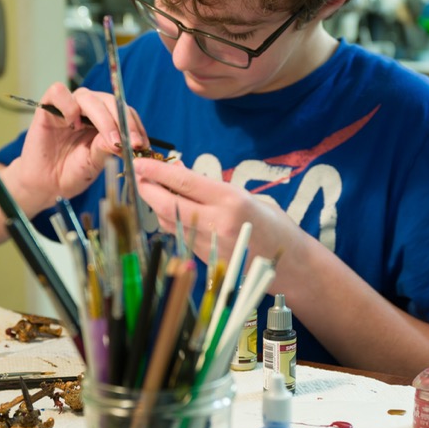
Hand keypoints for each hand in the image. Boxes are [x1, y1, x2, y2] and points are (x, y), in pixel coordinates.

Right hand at [12, 82, 153, 206]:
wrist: (46, 184)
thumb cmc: (73, 172)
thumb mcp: (96, 162)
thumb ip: (108, 148)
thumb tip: (126, 140)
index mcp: (105, 119)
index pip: (124, 112)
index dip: (135, 126)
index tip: (142, 145)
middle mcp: (89, 108)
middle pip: (111, 102)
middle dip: (123, 123)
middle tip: (130, 144)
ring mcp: (69, 106)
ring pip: (90, 97)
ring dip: (104, 119)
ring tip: (109, 141)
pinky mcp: (48, 107)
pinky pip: (59, 92)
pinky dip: (68, 106)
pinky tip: (72, 125)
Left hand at [132, 157, 300, 265]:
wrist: (292, 266)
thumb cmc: (276, 226)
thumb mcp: (248, 197)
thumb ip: (214, 188)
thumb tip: (181, 172)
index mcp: (230, 201)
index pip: (183, 182)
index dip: (157, 170)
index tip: (140, 161)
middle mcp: (216, 222)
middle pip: (166, 204)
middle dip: (147, 188)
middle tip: (137, 175)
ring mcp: (209, 243)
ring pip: (169, 220)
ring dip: (156, 205)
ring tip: (152, 188)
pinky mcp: (205, 258)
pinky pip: (179, 234)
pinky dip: (170, 220)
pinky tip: (170, 209)